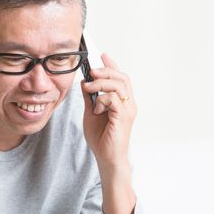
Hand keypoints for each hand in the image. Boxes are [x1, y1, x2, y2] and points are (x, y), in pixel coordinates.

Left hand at [80, 53, 136, 169]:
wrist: (107, 158)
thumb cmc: (101, 138)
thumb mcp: (90, 113)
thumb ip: (89, 98)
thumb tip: (85, 82)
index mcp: (122, 101)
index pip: (120, 78)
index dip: (112, 65)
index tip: (102, 55)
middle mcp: (128, 104)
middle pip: (122, 78)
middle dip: (106, 70)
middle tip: (92, 70)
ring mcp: (127, 110)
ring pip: (119, 85)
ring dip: (101, 82)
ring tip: (89, 86)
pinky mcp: (123, 117)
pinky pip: (114, 99)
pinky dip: (102, 99)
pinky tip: (96, 108)